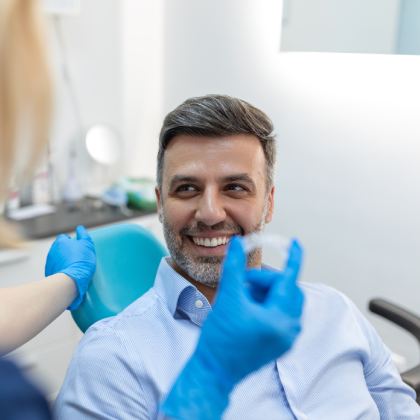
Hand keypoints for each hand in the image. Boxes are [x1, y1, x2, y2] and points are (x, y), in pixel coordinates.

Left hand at [45, 225, 95, 309]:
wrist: (70, 280)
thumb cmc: (80, 261)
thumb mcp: (87, 245)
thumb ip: (83, 235)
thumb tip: (80, 228)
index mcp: (61, 242)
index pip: (64, 237)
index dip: (71, 241)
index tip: (77, 246)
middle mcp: (52, 250)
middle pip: (59, 248)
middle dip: (66, 250)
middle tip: (76, 256)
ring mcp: (49, 262)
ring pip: (57, 258)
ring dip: (63, 260)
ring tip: (74, 266)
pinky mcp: (49, 273)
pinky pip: (56, 268)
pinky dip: (61, 269)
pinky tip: (69, 273)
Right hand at [161, 236, 303, 418]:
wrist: (213, 371)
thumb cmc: (219, 338)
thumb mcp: (227, 298)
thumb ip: (235, 268)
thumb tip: (237, 243)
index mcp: (280, 319)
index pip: (290, 280)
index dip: (293, 258)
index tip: (296, 242)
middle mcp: (288, 330)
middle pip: (287, 291)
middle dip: (267, 281)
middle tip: (245, 283)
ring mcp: (286, 339)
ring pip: (283, 302)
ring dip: (266, 293)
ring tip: (242, 297)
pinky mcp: (279, 344)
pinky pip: (280, 314)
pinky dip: (266, 304)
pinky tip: (247, 308)